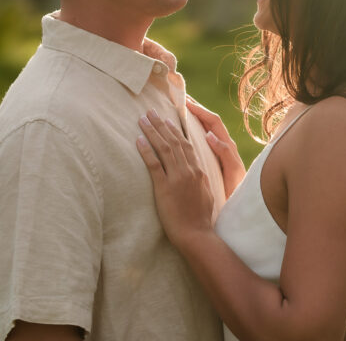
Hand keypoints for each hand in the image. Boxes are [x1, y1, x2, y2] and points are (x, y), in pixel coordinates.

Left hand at [136, 109, 214, 248]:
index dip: (175, 130)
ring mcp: (177, 178)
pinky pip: (154, 165)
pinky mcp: (164, 188)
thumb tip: (197, 173)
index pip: (186, 144)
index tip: (167, 118)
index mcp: (199, 171)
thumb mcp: (206, 194)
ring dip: (152, 131)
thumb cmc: (201, 219)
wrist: (196, 234)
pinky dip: (146, 150)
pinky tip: (138, 140)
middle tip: (150, 111)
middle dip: (161, 124)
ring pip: (164, 148)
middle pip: (173, 141)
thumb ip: (201, 180)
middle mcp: (189, 170)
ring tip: (142, 120)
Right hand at [186, 97, 245, 197]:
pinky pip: (201, 141)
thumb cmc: (236, 190)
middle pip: (208, 121)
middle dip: (194, 110)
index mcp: (227, 146)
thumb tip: (209, 135)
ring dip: (192, 119)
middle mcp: (223, 145)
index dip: (200, 110)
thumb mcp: (232, 172)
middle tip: (178, 100)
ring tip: (177, 112)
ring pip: (204, 130)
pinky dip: (192, 133)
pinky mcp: (213, 159)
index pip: (213, 121)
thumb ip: (224, 153)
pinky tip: (179, 134)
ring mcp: (218, 152)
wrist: (239, 205)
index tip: (186, 102)